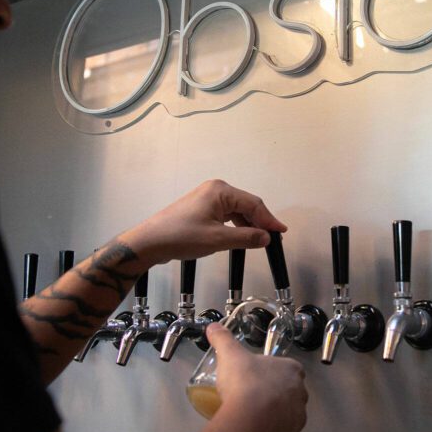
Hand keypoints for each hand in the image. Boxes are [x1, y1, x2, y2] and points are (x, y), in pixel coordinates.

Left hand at [123, 180, 286, 265]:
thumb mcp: (218, 239)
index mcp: (220, 191)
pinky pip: (226, 214)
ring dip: (248, 224)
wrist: (151, 242)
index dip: (269, 219)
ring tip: (259, 240)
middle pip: (246, 204)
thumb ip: (246, 238)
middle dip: (260, 221)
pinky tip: (241, 237)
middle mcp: (215, 189)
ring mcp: (207, 198)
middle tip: (273, 238)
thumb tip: (266, 237)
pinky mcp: (201, 208)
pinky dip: (236, 225)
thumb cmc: (181, 237)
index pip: (253, 204)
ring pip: (237, 210)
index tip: (281, 232)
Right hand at [206, 323, 307, 431]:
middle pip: (289, 390)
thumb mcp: (231, 356)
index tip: (257, 375)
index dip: (271, 371)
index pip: (287, 367)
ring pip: (287, 411)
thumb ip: (224, 339)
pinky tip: (256, 428)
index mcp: (291, 369)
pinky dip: (272, 429)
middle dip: (273, 392)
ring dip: (274, 412)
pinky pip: (283, 430)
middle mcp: (299, 392)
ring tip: (253, 413)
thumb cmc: (246, 385)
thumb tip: (215, 328)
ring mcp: (297, 415)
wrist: (250, 421)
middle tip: (253, 395)